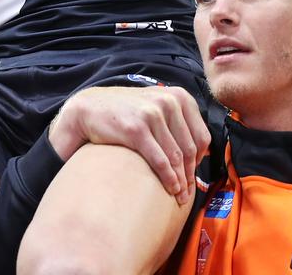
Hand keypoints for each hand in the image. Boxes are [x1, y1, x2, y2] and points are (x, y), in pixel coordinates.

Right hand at [49, 86, 209, 203]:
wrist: (89, 108)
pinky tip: (170, 189)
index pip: (201, 136)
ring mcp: (152, 114)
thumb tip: (202, 152)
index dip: (200, 161)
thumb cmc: (124, 112)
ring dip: (181, 181)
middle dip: (191, 175)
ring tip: (179, 195)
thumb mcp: (156, 106)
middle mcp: (168, 102)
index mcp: (179, 96)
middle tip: (188, 193)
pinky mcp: (137, 129)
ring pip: (176, 156)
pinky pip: (160, 160)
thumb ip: (178, 122)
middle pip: (190, 148)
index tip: (194, 177)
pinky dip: (168, 178)